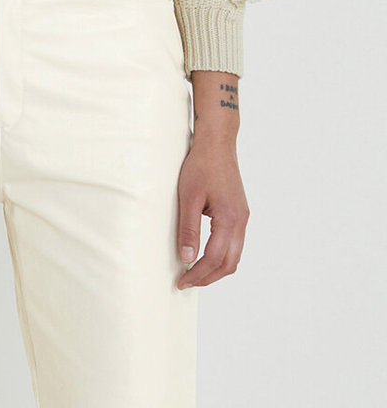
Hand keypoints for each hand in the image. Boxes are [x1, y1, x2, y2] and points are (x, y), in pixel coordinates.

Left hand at [175, 134, 249, 288]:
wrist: (217, 142)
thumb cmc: (201, 165)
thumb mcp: (189, 197)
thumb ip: (188, 229)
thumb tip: (187, 259)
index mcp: (229, 218)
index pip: (215, 258)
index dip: (198, 274)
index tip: (182, 281)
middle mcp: (241, 221)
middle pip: (230, 263)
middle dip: (209, 277)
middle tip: (187, 282)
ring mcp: (242, 216)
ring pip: (235, 255)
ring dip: (216, 267)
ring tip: (195, 272)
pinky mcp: (240, 211)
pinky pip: (235, 242)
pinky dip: (222, 254)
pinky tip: (206, 253)